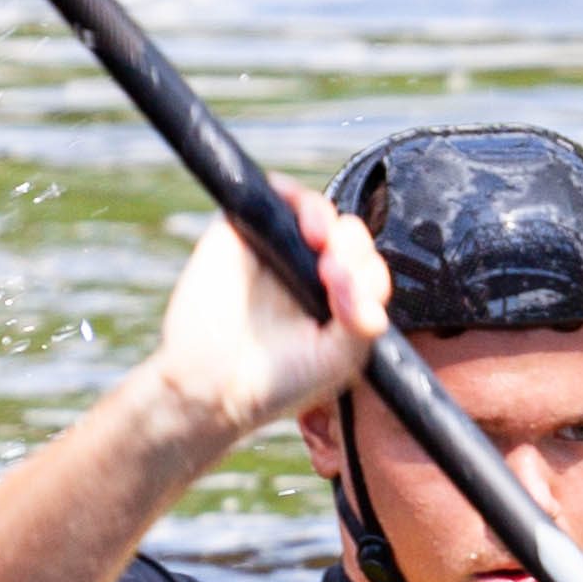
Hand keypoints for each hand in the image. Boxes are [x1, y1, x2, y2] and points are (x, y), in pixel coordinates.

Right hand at [146, 178, 389, 447]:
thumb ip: (363, 327)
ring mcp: (278, 249)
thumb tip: (371, 301)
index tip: (350, 300)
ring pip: (317, 211)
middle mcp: (311, 271)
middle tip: (335, 272)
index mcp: (338, 301)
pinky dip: (293, 195)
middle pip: (349, 235)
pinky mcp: (245, 231)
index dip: (368, 276)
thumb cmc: (275, 382)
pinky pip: (275, 194)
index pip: (369, 271)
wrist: (211, 386)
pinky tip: (303, 225)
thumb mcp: (337, 361)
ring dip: (328, 219)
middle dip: (353, 246)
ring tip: (321, 240)